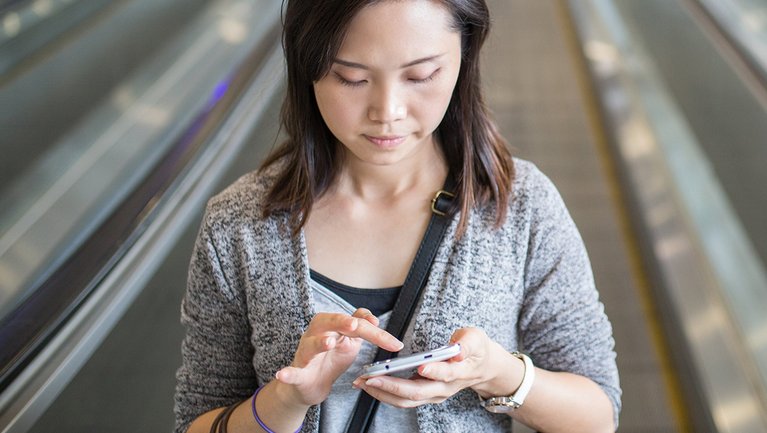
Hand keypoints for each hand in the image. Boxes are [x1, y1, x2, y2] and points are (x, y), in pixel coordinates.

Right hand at [274, 308, 403, 406]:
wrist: (311, 385)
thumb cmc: (329, 359)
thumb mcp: (349, 341)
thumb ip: (361, 327)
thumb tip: (373, 317)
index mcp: (330, 325)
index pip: (354, 323)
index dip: (374, 331)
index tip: (392, 340)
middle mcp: (315, 335)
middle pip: (328, 323)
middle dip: (341, 322)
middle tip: (355, 325)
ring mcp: (305, 353)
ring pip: (310, 345)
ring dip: (319, 343)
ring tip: (330, 343)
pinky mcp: (297, 373)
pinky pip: (291, 372)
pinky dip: (287, 373)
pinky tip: (282, 374)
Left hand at [352, 328, 511, 407]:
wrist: (482, 367)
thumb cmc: (477, 349)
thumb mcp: (476, 338)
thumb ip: (466, 343)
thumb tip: (458, 350)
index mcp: (459, 372)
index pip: (445, 374)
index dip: (434, 371)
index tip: (420, 366)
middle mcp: (444, 388)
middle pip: (417, 392)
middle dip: (391, 386)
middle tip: (370, 378)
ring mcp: (434, 394)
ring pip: (406, 400)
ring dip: (382, 393)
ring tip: (362, 382)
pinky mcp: (426, 395)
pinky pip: (403, 399)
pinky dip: (385, 393)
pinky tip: (370, 384)